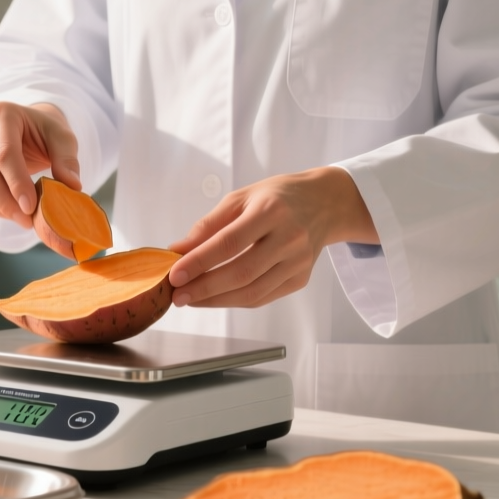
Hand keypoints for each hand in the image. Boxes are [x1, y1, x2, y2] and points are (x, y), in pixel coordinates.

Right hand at [0, 102, 79, 228]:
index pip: (4, 153)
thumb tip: (72, 185)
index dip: (17, 182)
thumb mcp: (63, 138)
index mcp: (2, 114)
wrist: (30, 129)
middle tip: (27, 219)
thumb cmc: (46, 131)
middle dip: (4, 200)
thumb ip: (67, 159)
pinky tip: (15, 213)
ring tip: (24, 219)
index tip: (31, 206)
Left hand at [167, 167, 376, 308]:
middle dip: (205, 288)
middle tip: (178, 295)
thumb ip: (208, 225)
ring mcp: (299, 262)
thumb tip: (178, 250)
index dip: (200, 261)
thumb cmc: (276, 197)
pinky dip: (235, 301)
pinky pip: (263, 297)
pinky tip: (215, 298)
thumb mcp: (240, 198)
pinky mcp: (301, 279)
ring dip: (217, 300)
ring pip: (253, 292)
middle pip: (242, 272)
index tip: (174, 275)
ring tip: (191, 299)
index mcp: (271, 211)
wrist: (324, 203)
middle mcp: (290, 238)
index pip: (229, 243)